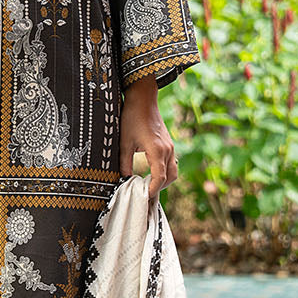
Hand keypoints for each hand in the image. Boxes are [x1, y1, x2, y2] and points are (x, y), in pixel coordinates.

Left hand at [120, 76, 178, 196]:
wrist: (143, 99)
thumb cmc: (132, 118)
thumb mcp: (124, 142)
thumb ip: (124, 163)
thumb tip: (123, 179)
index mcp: (157, 150)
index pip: (159, 178)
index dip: (152, 191)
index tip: (143, 198)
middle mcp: (168, 150)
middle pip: (170, 178)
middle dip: (159, 188)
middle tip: (145, 194)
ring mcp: (170, 146)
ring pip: (173, 171)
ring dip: (163, 181)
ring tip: (148, 186)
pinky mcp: (169, 143)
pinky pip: (171, 163)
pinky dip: (164, 172)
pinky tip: (151, 173)